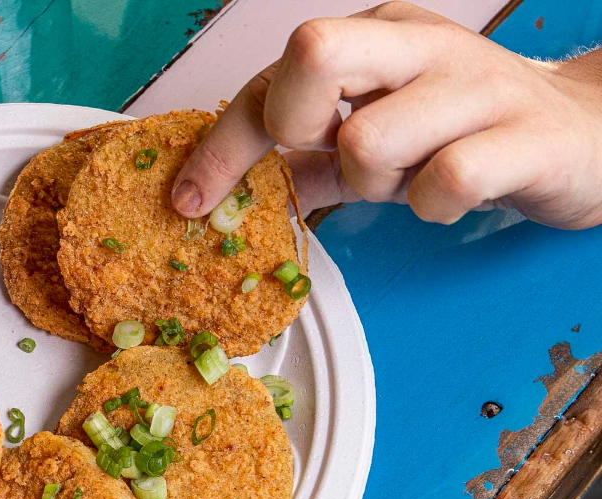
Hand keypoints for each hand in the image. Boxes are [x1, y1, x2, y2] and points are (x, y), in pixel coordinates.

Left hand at [172, 1, 601, 228]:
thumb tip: (231, 194)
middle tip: (329, 157)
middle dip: (296, 128)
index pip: (273, 79)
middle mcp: (418, 44)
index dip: (223, 145)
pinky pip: (446, 181)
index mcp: (373, 37)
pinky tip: (448, 200)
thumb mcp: (377, 139)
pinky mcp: (525, 136)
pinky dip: (432, 207)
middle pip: (313, 52)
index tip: (191, 201)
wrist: (582, 133)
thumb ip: (309, 160)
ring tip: (409, 181)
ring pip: (370, 138)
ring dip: (375, 184)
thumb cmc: (462, 132)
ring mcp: (476, 83)